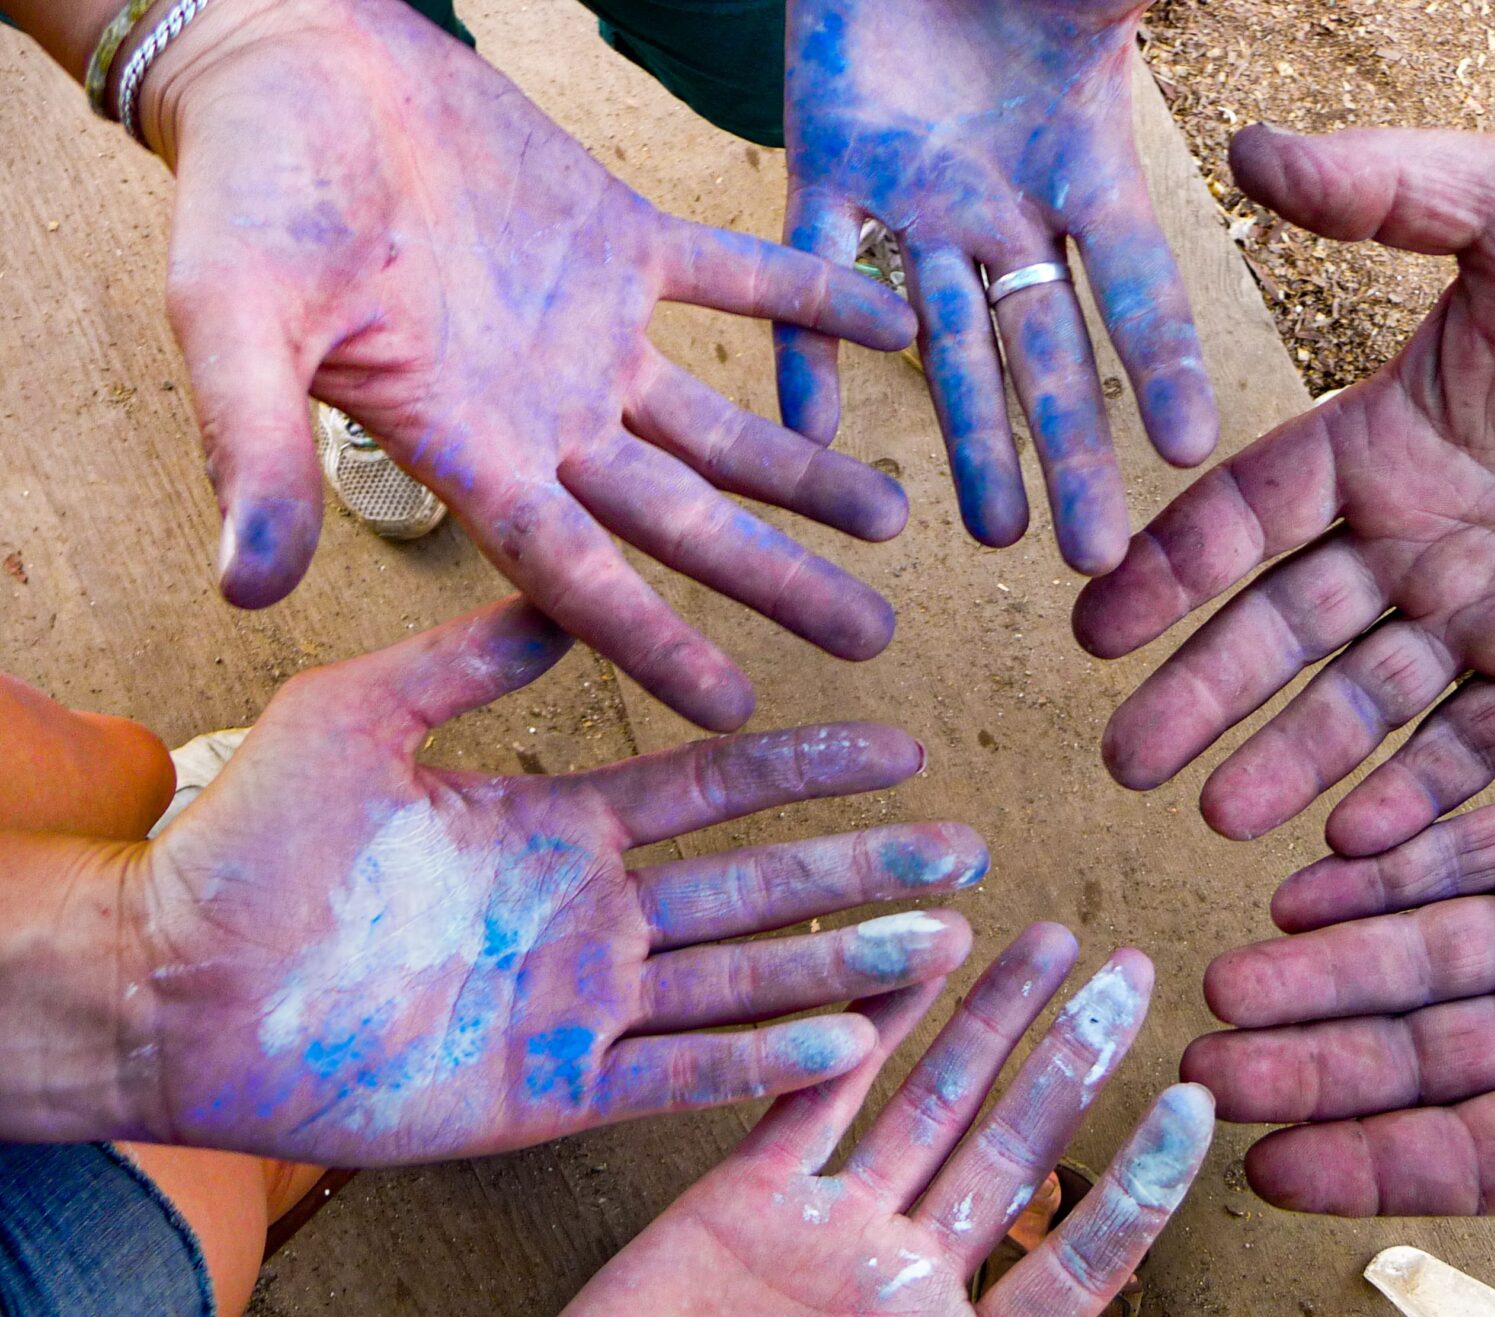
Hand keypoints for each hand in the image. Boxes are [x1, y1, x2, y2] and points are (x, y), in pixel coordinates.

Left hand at [116, 598, 979, 1165]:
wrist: (174, 985)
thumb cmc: (248, 847)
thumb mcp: (359, 716)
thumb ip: (466, 661)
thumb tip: (561, 598)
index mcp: (558, 825)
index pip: (716, 791)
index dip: (808, 769)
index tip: (896, 746)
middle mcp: (591, 913)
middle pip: (763, 887)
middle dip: (867, 868)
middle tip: (966, 851)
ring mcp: (580, 1004)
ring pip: (745, 981)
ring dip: (846, 964)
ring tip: (944, 945)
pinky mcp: (554, 1090)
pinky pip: (680, 1074)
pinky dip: (763, 1064)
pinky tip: (849, 1042)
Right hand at [149, 0, 916, 729]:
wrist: (288, 64)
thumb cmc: (246, 195)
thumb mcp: (233, 324)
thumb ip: (258, 449)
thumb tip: (245, 593)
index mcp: (465, 454)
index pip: (573, 576)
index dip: (651, 642)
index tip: (735, 708)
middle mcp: (544, 418)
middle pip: (679, 523)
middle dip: (775, 581)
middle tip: (872, 640)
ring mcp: (592, 337)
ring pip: (721, 429)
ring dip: (808, 470)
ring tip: (896, 517)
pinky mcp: (622, 244)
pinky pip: (737, 280)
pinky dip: (812, 298)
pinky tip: (889, 328)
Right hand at [329, 926, 1210, 1316]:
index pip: (1084, 1257)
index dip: (1142, 1180)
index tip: (1198, 1103)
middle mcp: (904, 1288)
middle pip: (1017, 1147)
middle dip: (1074, 1057)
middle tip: (1131, 971)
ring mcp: (827, 1236)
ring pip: (928, 1100)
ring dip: (986, 1020)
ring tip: (1044, 939)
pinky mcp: (739, 1201)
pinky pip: (812, 1093)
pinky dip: (857, 1026)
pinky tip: (902, 959)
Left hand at [780, 0, 1218, 573]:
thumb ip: (1144, 19)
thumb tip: (1246, 73)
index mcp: (1086, 162)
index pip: (1136, 282)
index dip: (1164, 364)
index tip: (1192, 454)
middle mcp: (1007, 206)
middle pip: (1048, 349)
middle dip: (1072, 451)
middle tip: (1094, 558)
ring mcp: (916, 202)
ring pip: (947, 343)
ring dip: (969, 437)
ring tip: (994, 536)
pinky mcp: (825, 173)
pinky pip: (811, 280)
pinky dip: (808, 357)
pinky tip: (811, 440)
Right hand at [1080, 124, 1494, 851]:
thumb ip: (1392, 189)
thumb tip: (1245, 145)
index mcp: (1390, 442)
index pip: (1250, 514)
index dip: (1170, 570)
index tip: (1094, 628)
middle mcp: (1421, 538)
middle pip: (1284, 628)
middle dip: (1201, 693)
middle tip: (1127, 762)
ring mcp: (1491, 615)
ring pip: (1364, 701)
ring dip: (1291, 757)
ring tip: (1224, 817)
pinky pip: (1477, 746)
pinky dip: (1417, 795)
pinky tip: (1355, 844)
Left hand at [1181, 684, 1494, 1316]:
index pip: (1471, 1154)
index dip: (1371, 1162)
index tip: (1267, 1170)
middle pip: (1417, 1051)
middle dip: (1314, 1061)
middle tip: (1205, 1066)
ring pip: (1420, 946)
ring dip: (1326, 965)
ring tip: (1234, 975)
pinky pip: (1469, 838)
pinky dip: (1392, 859)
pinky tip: (1312, 879)